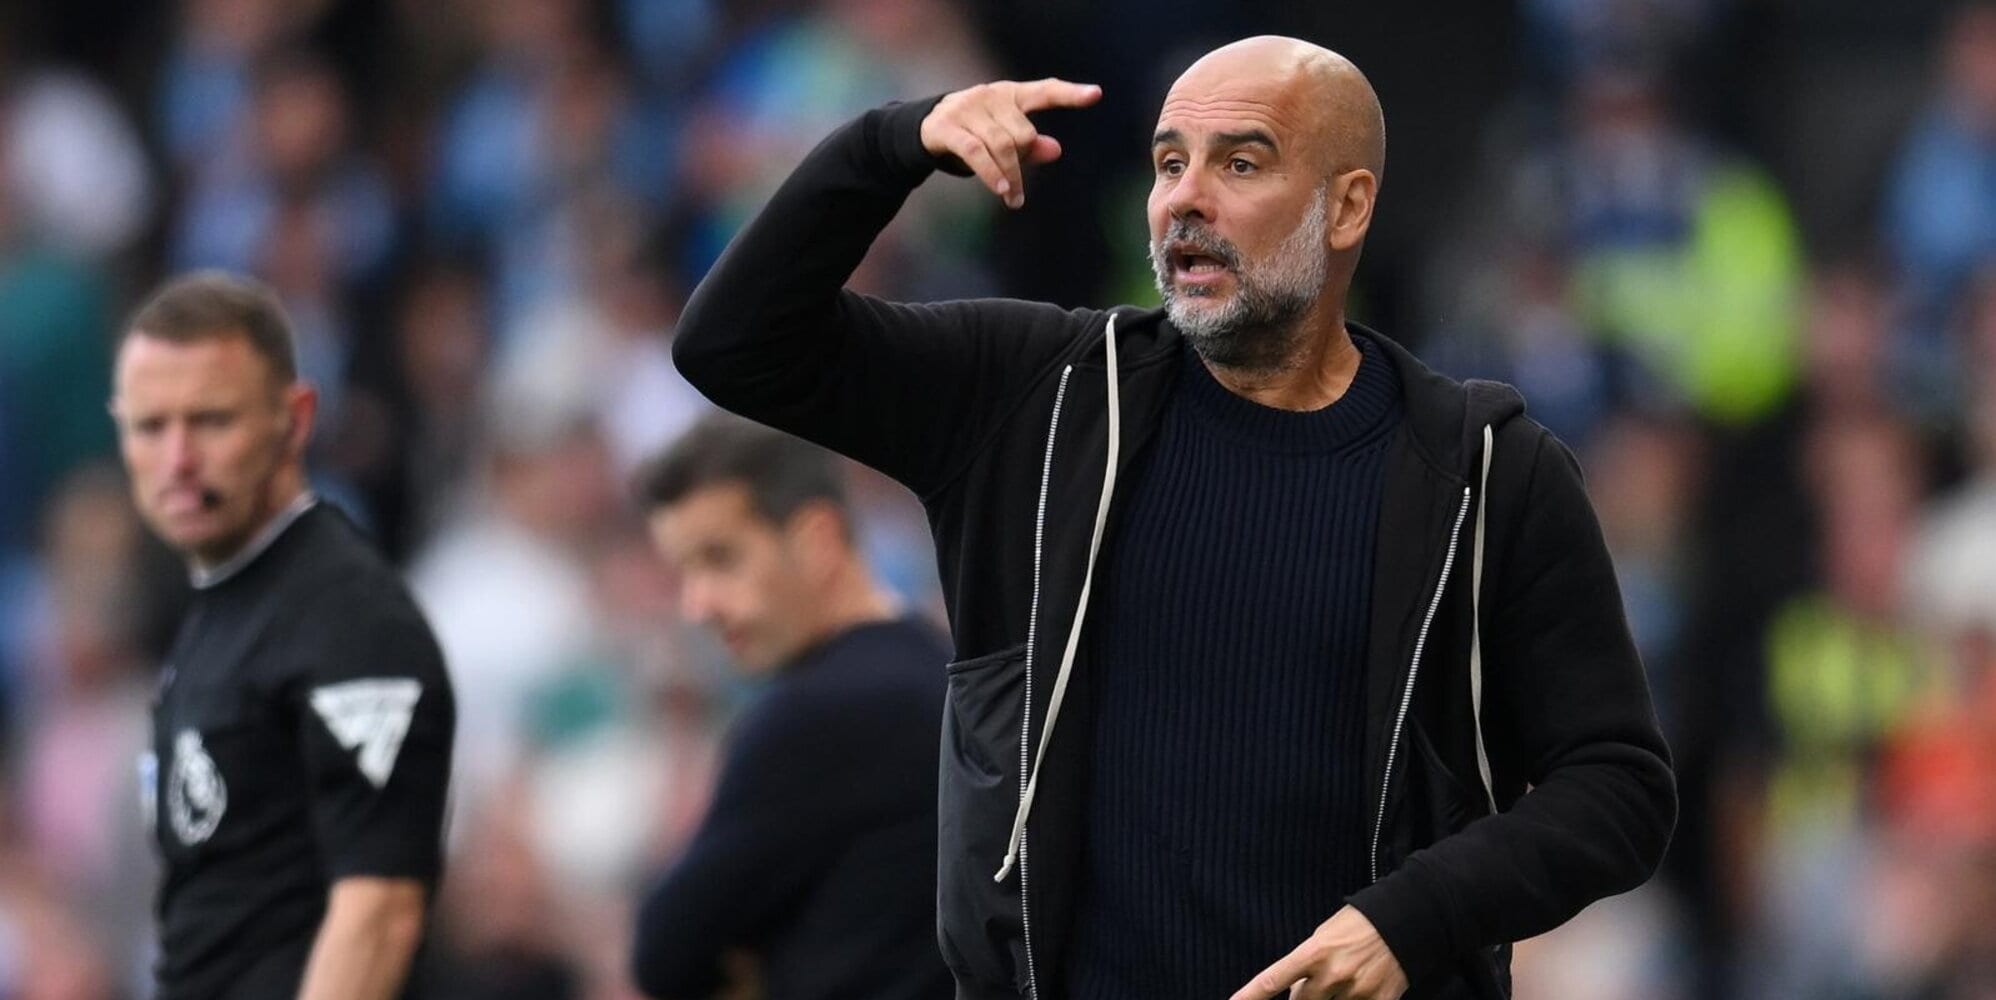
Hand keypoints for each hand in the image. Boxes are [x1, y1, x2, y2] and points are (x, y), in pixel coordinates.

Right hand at [919, 78, 1101, 208]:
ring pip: (1001, 146)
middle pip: (1023, 133)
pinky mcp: (947, 126)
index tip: (1096, 95)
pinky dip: (992, 174)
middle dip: (1024, 162)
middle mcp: (990, 95)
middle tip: (1018, 190)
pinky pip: (977, 153)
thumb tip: (1056, 150)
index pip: (1045, 91)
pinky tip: (1003, 190)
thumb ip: (1031, 145)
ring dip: (1011, 177)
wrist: (924, 127)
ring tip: (1014, 200)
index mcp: (1010, 94)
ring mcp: (967, 108)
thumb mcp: (1004, 137)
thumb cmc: (974, 133)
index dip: (1070, 94)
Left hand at [1230, 906, 1408, 999]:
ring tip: (1342, 983)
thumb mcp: (1324, 935)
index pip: (1272, 980)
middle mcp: (1332, 974)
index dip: (1249, 996)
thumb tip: (1294, 994)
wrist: (1406, 920)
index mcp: (1314, 952)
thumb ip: (1306, 965)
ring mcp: (1356, 991)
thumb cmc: (1358, 925)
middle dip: (1302, 997)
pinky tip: (1355, 992)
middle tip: (1315, 984)